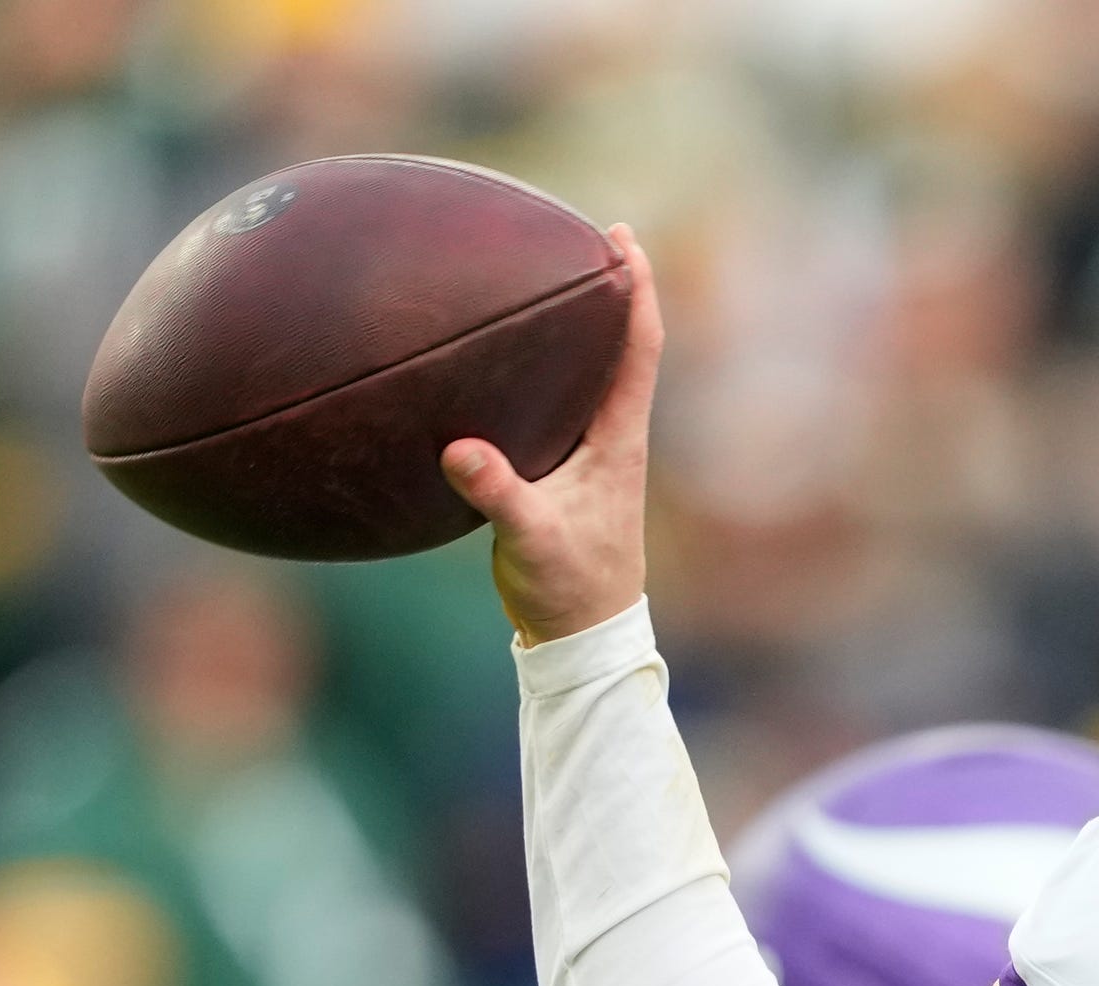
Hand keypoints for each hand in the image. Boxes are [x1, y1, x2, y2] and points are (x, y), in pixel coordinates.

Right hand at [442, 223, 663, 643]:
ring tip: (551, 280)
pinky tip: (508, 360)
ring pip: (591, 373)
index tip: (622, 239)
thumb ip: (500, 495)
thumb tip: (461, 451)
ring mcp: (591, 454)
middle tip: (589, 236)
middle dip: (607, 291)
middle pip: (619, 347)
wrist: (581, 635)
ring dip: (580, 328)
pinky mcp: (565, 472)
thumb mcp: (530, 539)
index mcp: (619, 440)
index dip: (635, 291)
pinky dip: (543, 370)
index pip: (637, 349)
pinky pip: (558, 403)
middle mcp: (613, 437)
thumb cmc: (568, 587)